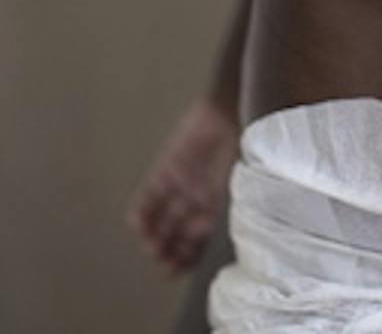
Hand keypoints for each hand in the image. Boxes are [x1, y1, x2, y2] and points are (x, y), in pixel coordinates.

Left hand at [125, 96, 236, 274]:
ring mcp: (181, 186)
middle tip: (163, 265)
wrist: (230, 110)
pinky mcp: (166, 171)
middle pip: (178, 235)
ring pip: (161, 220)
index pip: (200, 241)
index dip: (188, 258)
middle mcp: (199, 200)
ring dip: (154, 237)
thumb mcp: (239, 183)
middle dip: (169, 253)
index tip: (176, 272)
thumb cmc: (243, 147)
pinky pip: (149, 196)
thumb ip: (224, 209)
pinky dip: (142, 212)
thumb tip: (208, 240)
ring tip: (150, 248)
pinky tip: (137, 225)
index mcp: (220, 206)